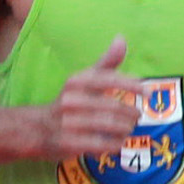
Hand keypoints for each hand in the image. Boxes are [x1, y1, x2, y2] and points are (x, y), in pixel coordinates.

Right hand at [46, 38, 142, 158]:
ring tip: (128, 128)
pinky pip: (102, 144)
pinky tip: (117, 142)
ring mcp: (69, 123)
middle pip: (113, 107)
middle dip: (130, 113)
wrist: (36, 128)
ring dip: (125, 128)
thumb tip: (122, 38)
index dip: (130, 85)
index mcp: (76, 82)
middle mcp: (71, 100)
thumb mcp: (84, 80)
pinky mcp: (70, 143)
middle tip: (136, 116)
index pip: (107, 80)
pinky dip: (115, 144)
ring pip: (110, 126)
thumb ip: (106, 63)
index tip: (147, 92)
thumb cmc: (68, 101)